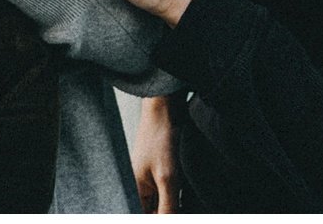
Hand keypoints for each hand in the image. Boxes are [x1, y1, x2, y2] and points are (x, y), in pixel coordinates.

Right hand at [132, 93, 186, 212]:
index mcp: (135, 189)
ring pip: (164, 200)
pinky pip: (170, 189)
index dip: (158, 217)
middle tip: (181, 206)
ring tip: (183, 196)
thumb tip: (168, 221)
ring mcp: (153, 176)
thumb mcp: (167, 178)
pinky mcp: (163, 169)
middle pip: (155, 209)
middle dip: (168, 210)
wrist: (165, 109)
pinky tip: (187, 192)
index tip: (173, 212)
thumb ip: (168, 207)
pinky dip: (178, 193)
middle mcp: (142, 184)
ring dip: (175, 203)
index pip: (144, 215)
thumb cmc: (160, 139)